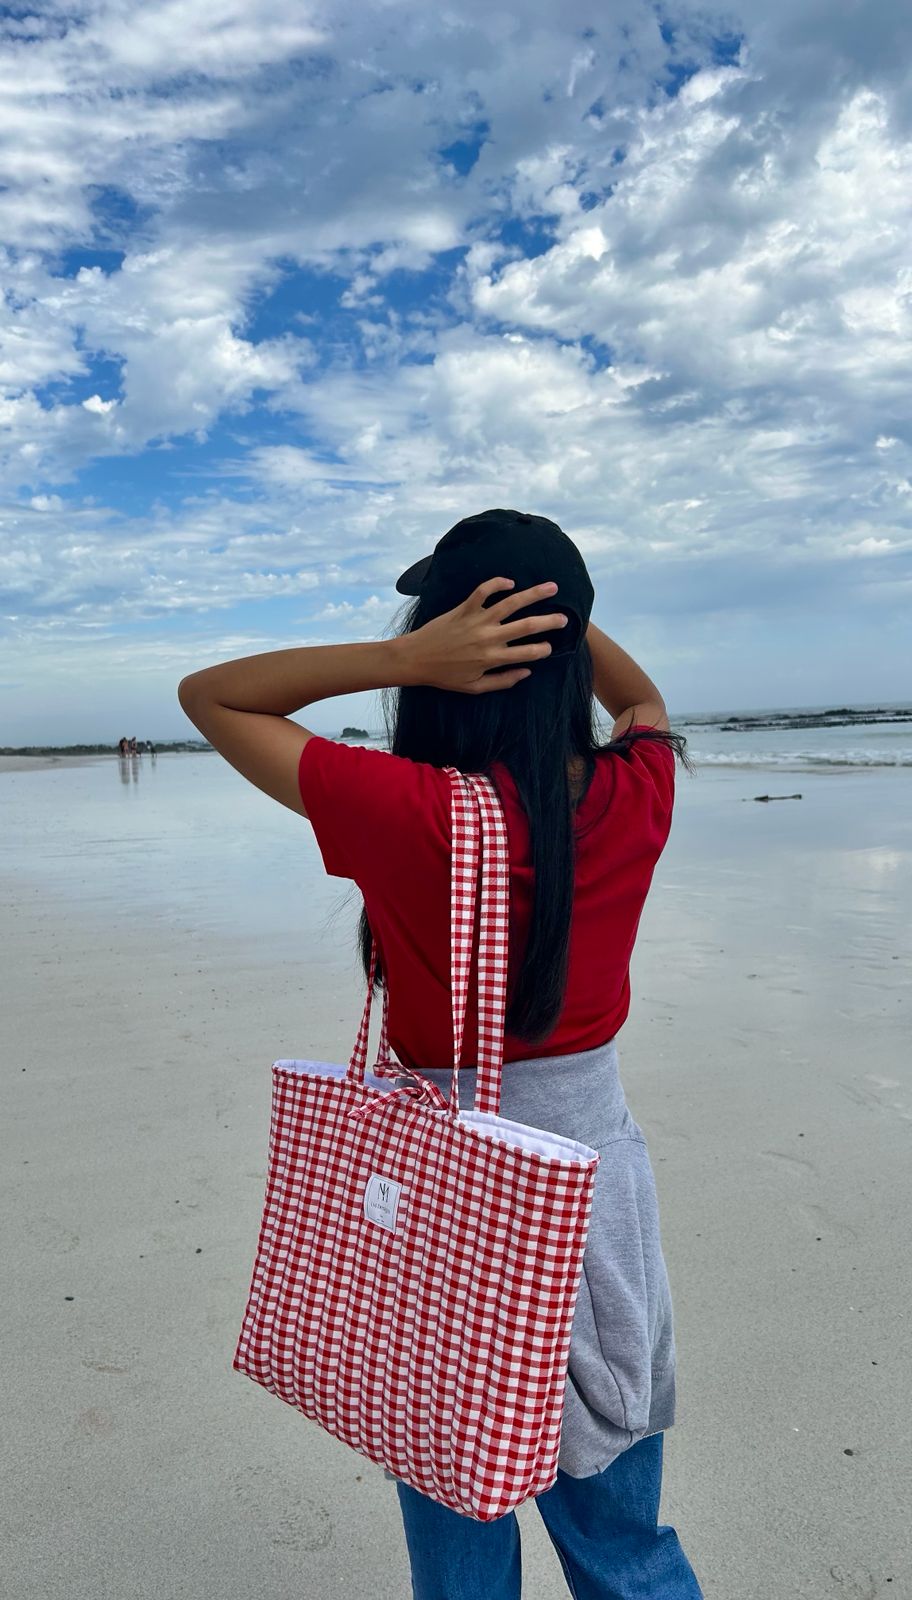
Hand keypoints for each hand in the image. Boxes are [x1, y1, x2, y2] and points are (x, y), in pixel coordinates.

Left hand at [401, 577, 568, 693]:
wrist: (415, 659)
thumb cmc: (444, 676)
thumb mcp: (474, 687)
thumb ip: (502, 681)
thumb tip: (526, 673)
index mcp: (491, 658)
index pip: (527, 653)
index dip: (543, 650)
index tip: (550, 648)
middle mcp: (488, 637)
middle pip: (526, 625)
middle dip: (549, 621)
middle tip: (564, 618)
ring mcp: (476, 620)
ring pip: (510, 603)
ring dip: (534, 594)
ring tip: (552, 587)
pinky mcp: (463, 608)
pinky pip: (483, 591)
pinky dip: (497, 583)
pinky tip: (510, 582)